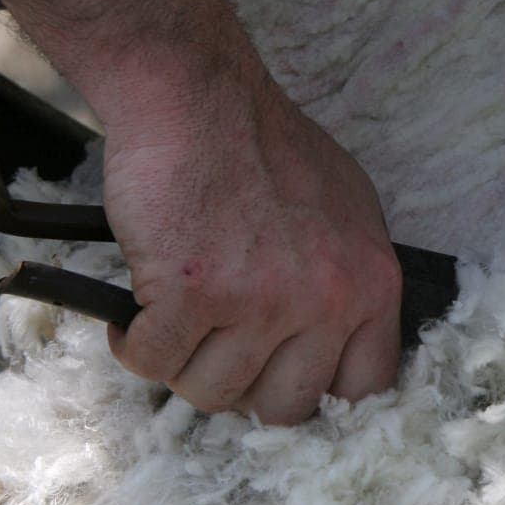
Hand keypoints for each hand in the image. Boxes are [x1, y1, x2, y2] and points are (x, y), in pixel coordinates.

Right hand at [102, 74, 401, 424]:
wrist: (196, 96)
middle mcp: (326, 300)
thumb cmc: (263, 145)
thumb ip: (347, 283)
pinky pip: (155, 361)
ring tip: (173, 318)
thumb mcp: (345, 211)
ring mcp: (261, 301)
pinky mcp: (193, 294)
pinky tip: (133, 315)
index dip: (315, 394)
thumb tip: (329, 349)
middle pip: (284, 408)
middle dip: (242, 385)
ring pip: (214, 392)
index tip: (280, 381)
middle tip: (216, 347)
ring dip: (183, 364)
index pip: (364, 389)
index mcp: (371, 283)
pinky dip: (134, 344)